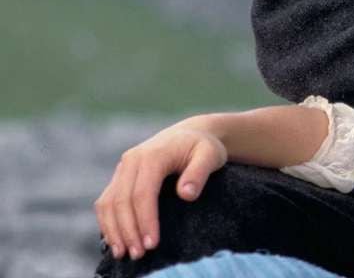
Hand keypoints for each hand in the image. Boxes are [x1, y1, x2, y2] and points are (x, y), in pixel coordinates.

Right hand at [94, 119, 227, 260]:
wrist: (191, 134)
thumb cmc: (203, 147)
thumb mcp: (210, 155)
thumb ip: (199, 172)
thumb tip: (186, 194)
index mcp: (152, 155)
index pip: (143, 193)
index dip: (145, 220)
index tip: (153, 243)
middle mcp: (131, 160)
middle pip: (122, 201)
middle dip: (128, 231)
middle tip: (139, 255)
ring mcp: (123, 168)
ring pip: (108, 203)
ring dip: (114, 230)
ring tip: (124, 254)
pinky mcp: (120, 177)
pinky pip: (106, 201)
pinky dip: (108, 222)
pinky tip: (116, 240)